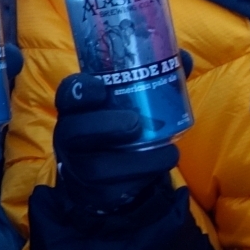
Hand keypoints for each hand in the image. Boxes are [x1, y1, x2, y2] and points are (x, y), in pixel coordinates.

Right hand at [49, 72, 177, 217]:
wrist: (108, 176)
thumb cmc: (119, 127)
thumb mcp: (128, 102)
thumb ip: (152, 78)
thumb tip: (181, 58)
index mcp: (76, 108)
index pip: (68, 94)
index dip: (80, 90)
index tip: (100, 87)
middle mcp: (70, 137)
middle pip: (73, 131)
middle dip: (104, 125)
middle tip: (135, 122)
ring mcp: (79, 167)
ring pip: (96, 166)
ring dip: (135, 159)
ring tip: (168, 151)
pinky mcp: (94, 192)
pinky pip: (115, 189)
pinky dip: (144, 177)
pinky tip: (163, 167)